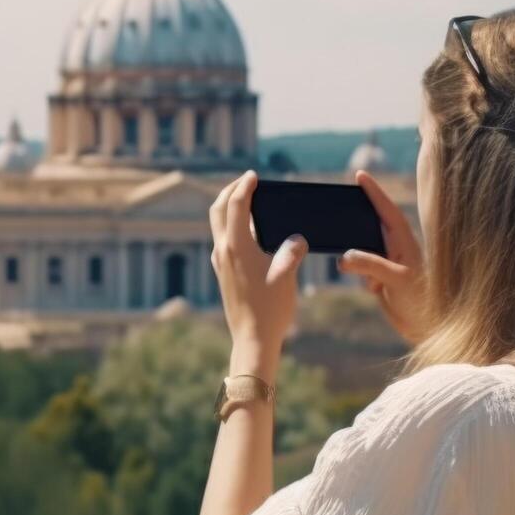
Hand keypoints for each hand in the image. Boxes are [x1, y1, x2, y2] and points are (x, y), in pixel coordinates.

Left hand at [209, 171, 308, 377]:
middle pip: (218, 209)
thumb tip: (296, 238)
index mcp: (236, 246)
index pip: (236, 205)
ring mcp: (220, 262)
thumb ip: (292, 249)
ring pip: (218, 225)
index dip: (245, 186)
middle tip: (246, 181)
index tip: (254, 175)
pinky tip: (251, 232)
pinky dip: (233, 226)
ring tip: (249, 202)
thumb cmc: (270, 309)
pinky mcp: (223, 273)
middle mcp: (223, 251)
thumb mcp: (287, 275)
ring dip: (230, 208)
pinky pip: (224, 239)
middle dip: (230, 191)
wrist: (252, 339)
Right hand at [339, 169, 429, 345]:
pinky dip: (357, 273)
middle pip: (371, 224)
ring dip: (355, 252)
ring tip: (359, 265)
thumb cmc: (422, 300)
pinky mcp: (379, 279)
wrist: (426, 327)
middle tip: (339, 205)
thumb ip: (371, 265)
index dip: (374, 191)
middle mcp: (395, 248)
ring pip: (361, 248)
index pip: (387, 210)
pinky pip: (360, 268)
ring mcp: (386, 263)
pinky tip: (370, 288)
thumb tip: (344, 258)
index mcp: (404, 241)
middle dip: (356, 216)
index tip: (359, 174)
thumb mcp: (397, 279)